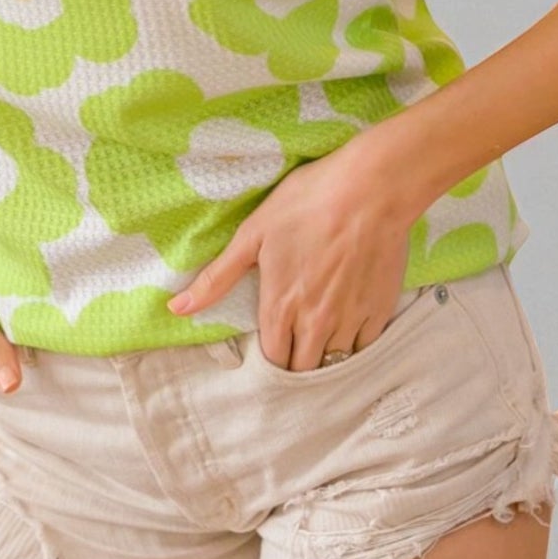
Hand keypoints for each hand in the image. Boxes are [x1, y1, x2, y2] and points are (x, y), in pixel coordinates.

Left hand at [165, 132, 414, 371]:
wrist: (370, 189)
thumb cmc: (307, 203)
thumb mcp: (253, 234)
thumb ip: (217, 278)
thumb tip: (177, 309)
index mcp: (281, 306)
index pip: (272, 359)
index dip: (268, 357)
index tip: (269, 344)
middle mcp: (316, 323)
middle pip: (303, 369)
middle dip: (294, 362)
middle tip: (293, 343)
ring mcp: (351, 320)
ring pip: (334, 362)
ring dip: (324, 355)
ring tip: (319, 336)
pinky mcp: (380, 310)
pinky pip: (365, 348)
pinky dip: (354, 344)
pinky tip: (348, 325)